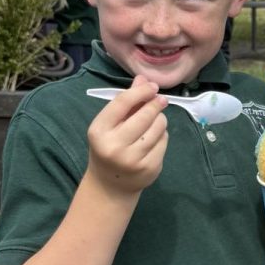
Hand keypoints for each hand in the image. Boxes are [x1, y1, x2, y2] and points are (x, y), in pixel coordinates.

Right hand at [86, 75, 168, 195]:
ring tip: (155, 122)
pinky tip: (153, 139)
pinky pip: (164, 141)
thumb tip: (143, 79)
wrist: (110, 185)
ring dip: (161, 120)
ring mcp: (133, 159)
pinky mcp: (149, 168)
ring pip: (159, 127)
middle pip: (145, 115)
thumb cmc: (109, 146)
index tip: (153, 87)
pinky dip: (162, 136)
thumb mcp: (110, 124)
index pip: (122, 103)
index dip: (141, 92)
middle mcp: (114, 146)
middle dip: (156, 104)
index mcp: (99, 131)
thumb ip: (126, 101)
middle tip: (161, 100)